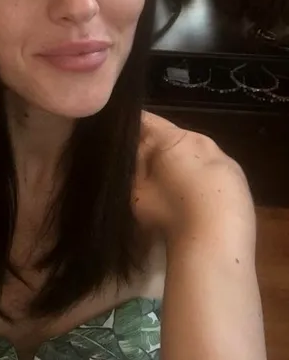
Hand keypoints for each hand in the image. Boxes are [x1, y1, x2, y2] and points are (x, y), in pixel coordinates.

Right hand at [132, 113, 245, 242]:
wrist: (217, 239)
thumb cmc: (170, 211)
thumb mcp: (137, 190)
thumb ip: (132, 166)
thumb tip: (131, 153)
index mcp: (173, 137)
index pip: (146, 120)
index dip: (130, 128)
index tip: (121, 140)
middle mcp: (200, 139)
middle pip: (171, 136)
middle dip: (157, 148)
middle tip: (142, 171)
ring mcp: (223, 158)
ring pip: (194, 153)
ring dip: (181, 163)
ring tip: (171, 189)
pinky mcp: (239, 179)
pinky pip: (212, 171)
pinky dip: (202, 178)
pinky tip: (197, 201)